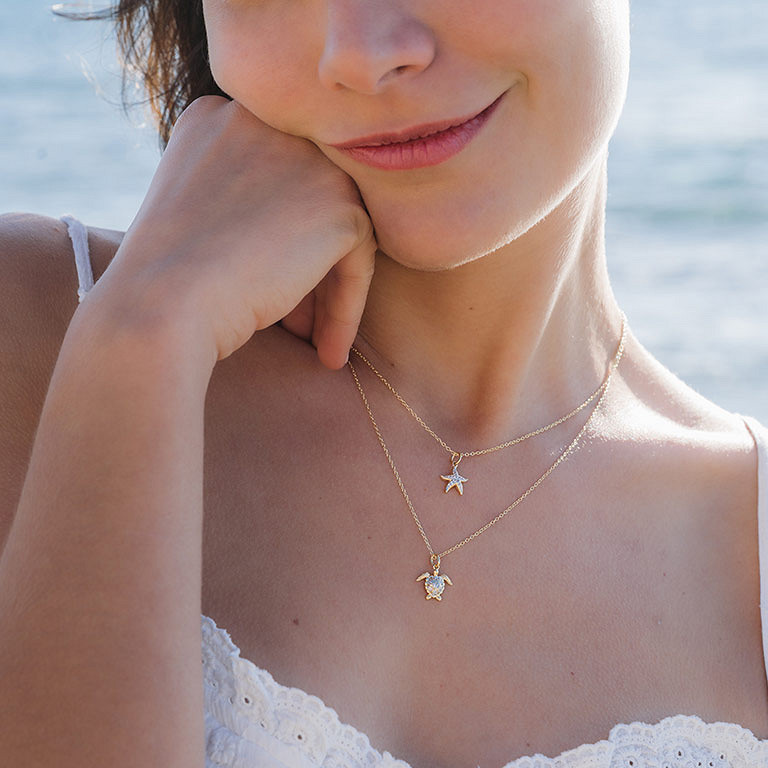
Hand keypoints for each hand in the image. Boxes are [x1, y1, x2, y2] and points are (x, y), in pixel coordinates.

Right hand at [90, 96, 376, 369]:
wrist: (161, 306)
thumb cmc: (165, 280)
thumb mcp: (197, 216)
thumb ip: (243, 200)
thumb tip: (295, 234)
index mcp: (221, 118)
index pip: (276, 177)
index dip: (278, 240)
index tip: (272, 292)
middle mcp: (267, 123)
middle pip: (310, 200)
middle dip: (309, 268)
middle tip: (299, 325)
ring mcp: (305, 156)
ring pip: (337, 231)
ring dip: (329, 292)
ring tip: (312, 343)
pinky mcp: (338, 201)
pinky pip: (358, 260)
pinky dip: (345, 309)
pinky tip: (328, 353)